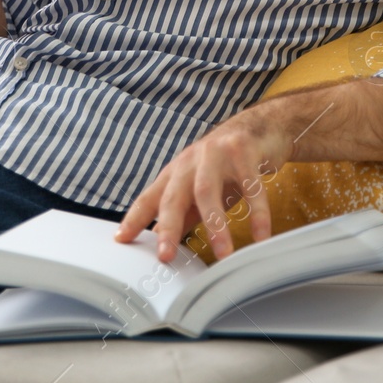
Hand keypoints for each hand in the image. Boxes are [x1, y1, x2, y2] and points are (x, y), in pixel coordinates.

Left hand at [113, 108, 291, 262]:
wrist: (260, 126)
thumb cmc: (226, 162)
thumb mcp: (201, 186)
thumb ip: (183, 210)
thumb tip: (159, 235)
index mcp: (177, 172)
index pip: (150, 197)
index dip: (134, 218)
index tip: (121, 239)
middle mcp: (191, 161)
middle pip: (174, 195)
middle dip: (168, 227)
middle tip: (166, 256)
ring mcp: (216, 154)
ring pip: (208, 191)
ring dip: (215, 225)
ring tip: (222, 253)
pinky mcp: (244, 152)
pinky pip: (251, 187)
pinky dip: (257, 213)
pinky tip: (261, 235)